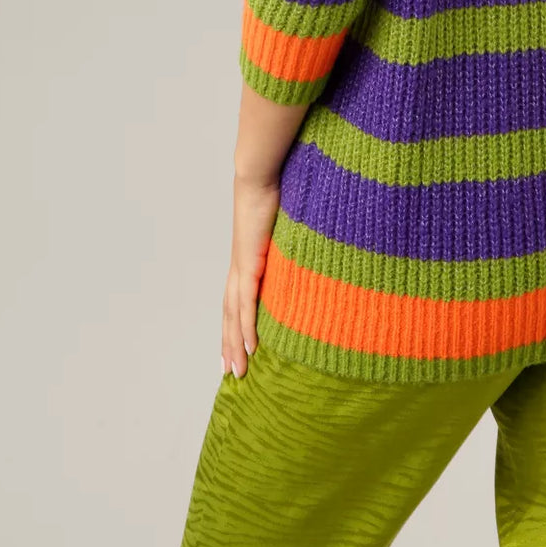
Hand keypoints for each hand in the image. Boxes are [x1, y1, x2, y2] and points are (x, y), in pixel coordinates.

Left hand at [222, 171, 279, 378]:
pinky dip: (246, 328)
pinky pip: (246, 304)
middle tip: (231, 371)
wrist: (260, 175)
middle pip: (230, 315)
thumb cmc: (276, 191)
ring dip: (235, 345)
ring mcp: (242, 267)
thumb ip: (294, 239)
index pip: (236, 299)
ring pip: (234, 316)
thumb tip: (315, 242)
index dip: (235, 323)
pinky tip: (249, 348)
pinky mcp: (249, 264)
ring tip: (238, 371)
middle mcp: (240, 267)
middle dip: (230, 344)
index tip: (236, 345)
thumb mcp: (286, 223)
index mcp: (247, 258)